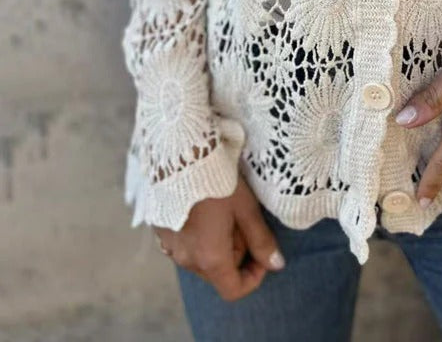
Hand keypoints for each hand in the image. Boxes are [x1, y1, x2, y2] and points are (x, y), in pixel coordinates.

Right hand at [153, 174, 285, 299]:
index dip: (254, 276)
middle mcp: (186, 260)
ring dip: (218, 242)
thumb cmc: (217, 182)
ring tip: (223, 209)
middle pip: (219, 271)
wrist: (178, 156)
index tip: (262, 253)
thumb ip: (262, 240)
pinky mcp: (160, 232)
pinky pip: (186, 244)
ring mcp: (170, 247)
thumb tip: (277, 265)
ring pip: (202, 257)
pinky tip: (204, 207)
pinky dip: (200, 234)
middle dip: (237, 251)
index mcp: (210, 259)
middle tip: (242, 217)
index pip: (233, 290)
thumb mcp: (246, 208)